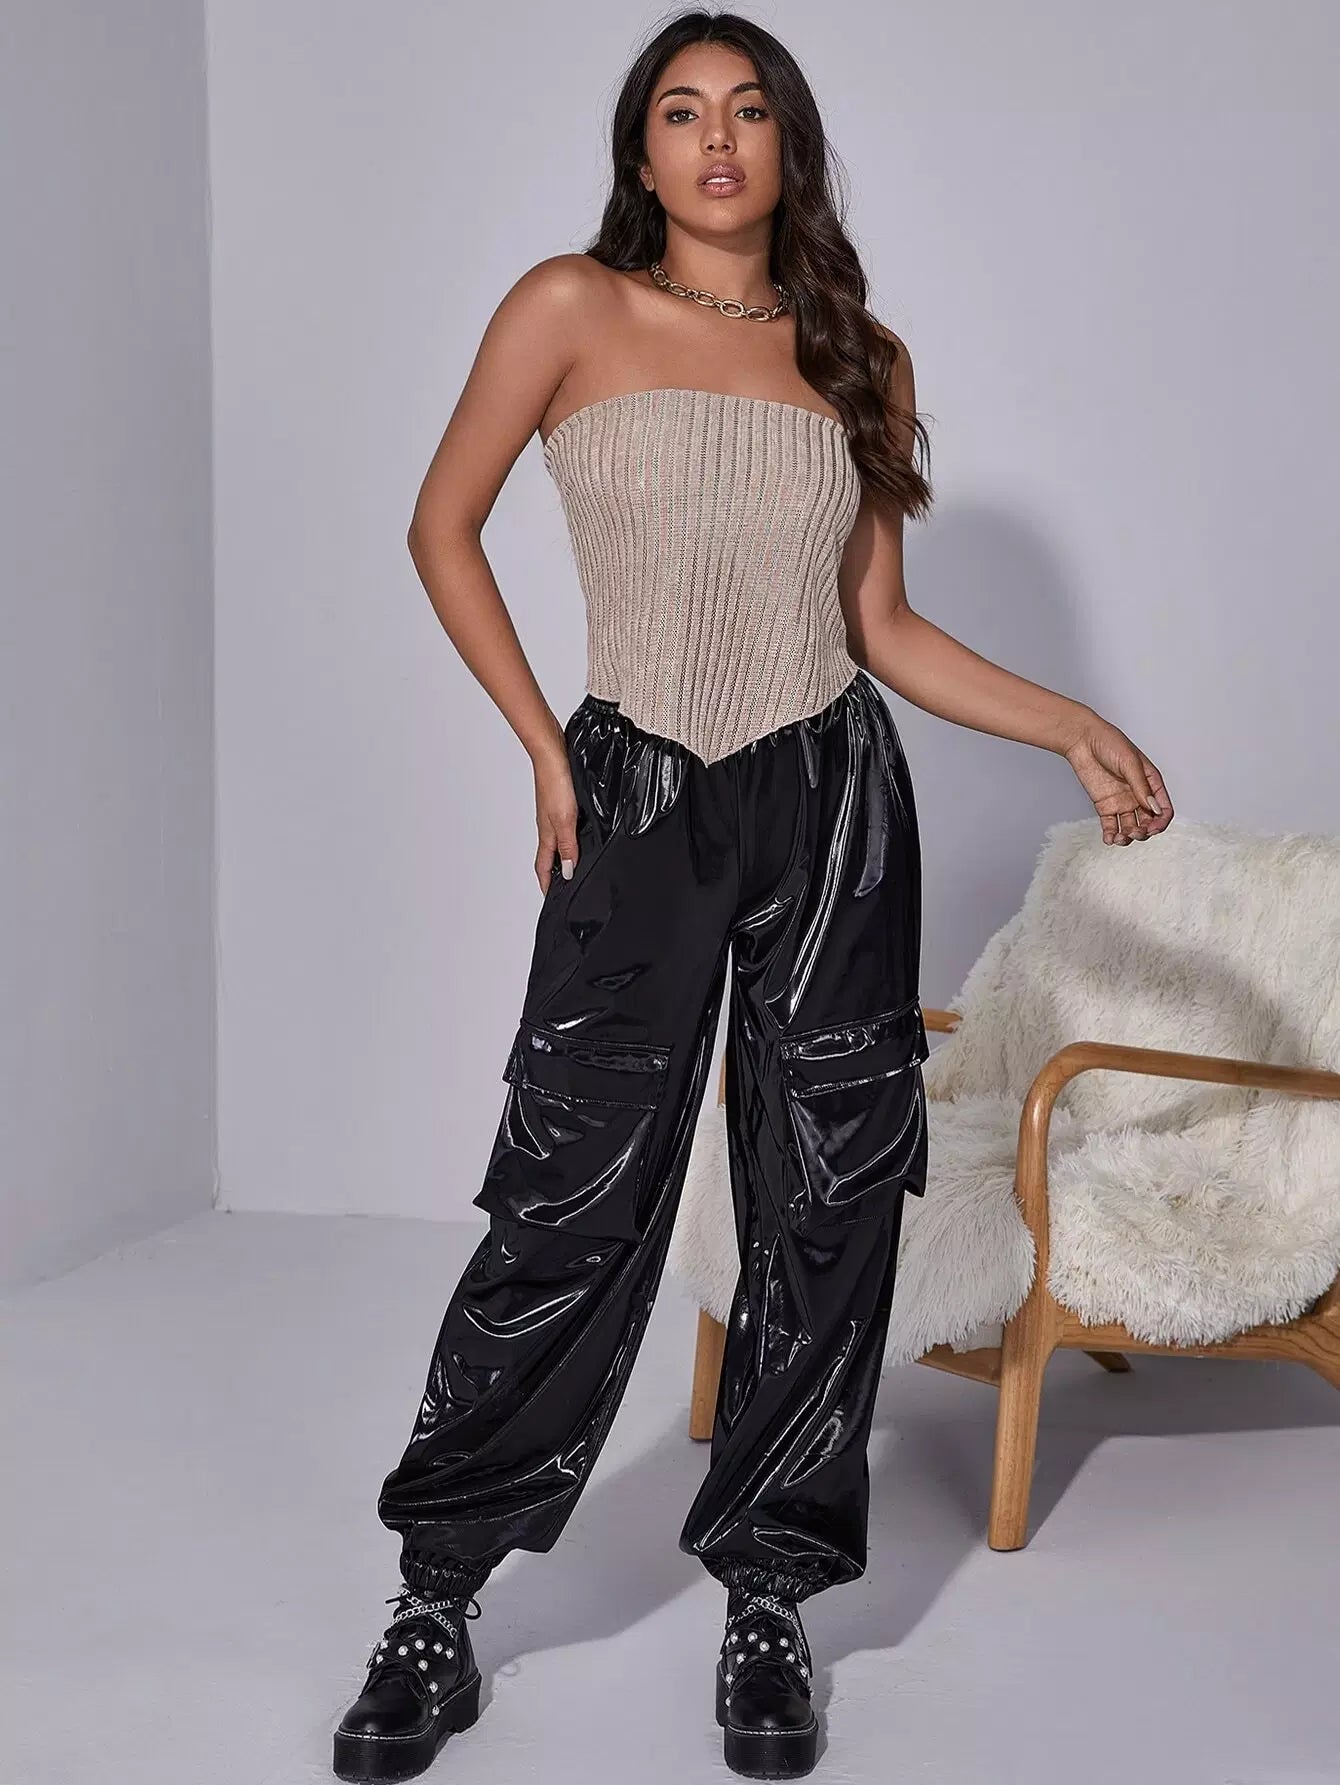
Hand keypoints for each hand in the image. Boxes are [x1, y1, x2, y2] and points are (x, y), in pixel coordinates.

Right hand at [532, 746, 579, 892]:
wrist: (552, 753)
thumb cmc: (556, 783)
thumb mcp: (565, 820)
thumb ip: (567, 846)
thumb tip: (566, 871)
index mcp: (547, 834)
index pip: (543, 867)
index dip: (547, 884)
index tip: (551, 899)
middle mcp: (547, 826)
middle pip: (549, 856)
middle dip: (553, 874)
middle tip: (563, 887)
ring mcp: (552, 814)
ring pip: (556, 842)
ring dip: (561, 856)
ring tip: (571, 866)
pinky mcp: (559, 803)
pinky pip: (562, 827)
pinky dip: (567, 838)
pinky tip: (577, 835)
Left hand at [1060, 712, 1173, 844]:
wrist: (1082, 739)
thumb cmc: (1109, 743)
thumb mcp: (1129, 763)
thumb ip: (1141, 787)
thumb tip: (1155, 809)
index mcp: (1151, 782)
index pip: (1163, 808)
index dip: (1161, 821)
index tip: (1152, 828)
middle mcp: (1138, 795)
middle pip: (1148, 821)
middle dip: (1144, 832)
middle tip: (1135, 833)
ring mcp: (1121, 801)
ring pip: (1130, 827)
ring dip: (1128, 837)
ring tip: (1120, 838)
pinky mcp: (1105, 806)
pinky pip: (1110, 825)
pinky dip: (1111, 835)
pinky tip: (1109, 839)